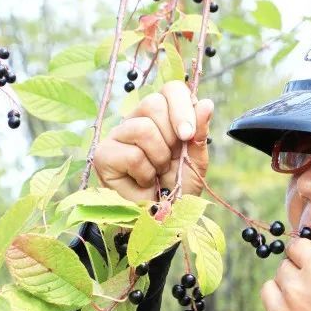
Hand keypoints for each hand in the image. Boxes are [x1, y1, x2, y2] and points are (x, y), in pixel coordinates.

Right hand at [92, 81, 213, 203]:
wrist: (160, 221)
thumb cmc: (176, 190)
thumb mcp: (196, 162)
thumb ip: (199, 133)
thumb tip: (206, 102)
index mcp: (161, 117)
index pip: (170, 90)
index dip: (182, 107)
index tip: (188, 134)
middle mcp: (137, 120)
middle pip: (154, 104)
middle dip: (171, 137)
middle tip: (170, 160)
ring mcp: (118, 135)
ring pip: (143, 128)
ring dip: (158, 158)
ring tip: (156, 173)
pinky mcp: (104, 155)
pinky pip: (132, 154)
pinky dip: (145, 174)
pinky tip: (142, 182)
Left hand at [260, 236, 310, 310]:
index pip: (297, 246)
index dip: (303, 254)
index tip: (306, 261)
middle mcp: (295, 285)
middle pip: (284, 268)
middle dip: (295, 275)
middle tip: (309, 291)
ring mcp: (281, 310)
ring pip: (269, 288)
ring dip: (281, 292)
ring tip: (298, 307)